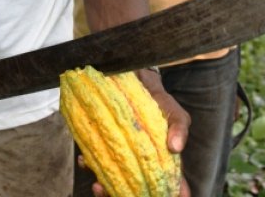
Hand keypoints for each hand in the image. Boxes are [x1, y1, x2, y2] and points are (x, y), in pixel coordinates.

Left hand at [84, 69, 191, 196]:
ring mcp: (121, 155)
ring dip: (105, 188)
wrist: (133, 80)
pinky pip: (95, 160)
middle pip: (135, 189)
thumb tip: (176, 147)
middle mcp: (139, 163)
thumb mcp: (173, 111)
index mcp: (160, 161)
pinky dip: (89, 164)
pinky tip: (85, 160)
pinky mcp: (103, 144)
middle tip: (116, 195)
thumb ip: (179, 127)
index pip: (167, 184)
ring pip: (113, 180)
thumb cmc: (157, 101)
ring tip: (99, 186)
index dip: (169, 194)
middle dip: (126, 196)